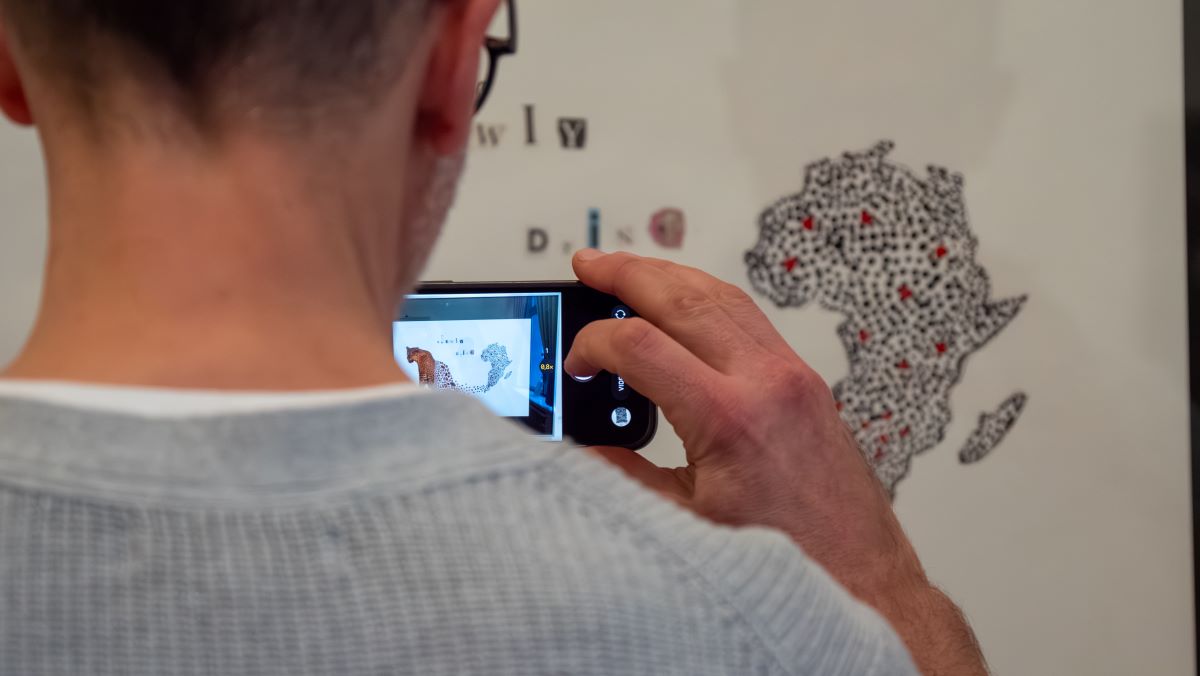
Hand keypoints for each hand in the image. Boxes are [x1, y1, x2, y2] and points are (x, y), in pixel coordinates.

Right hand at [565, 250, 986, 675]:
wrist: (861, 579)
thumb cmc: (789, 560)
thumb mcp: (686, 523)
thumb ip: (624, 477)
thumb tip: (581, 449)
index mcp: (730, 419)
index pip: (641, 346)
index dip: (594, 345)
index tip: (576, 362)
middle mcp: (767, 383)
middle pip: (684, 298)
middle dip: (628, 273)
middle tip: (589, 263)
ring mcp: (792, 376)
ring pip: (722, 297)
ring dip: (670, 276)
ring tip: (630, 269)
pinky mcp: (805, 382)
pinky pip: (749, 317)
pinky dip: (706, 298)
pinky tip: (685, 301)